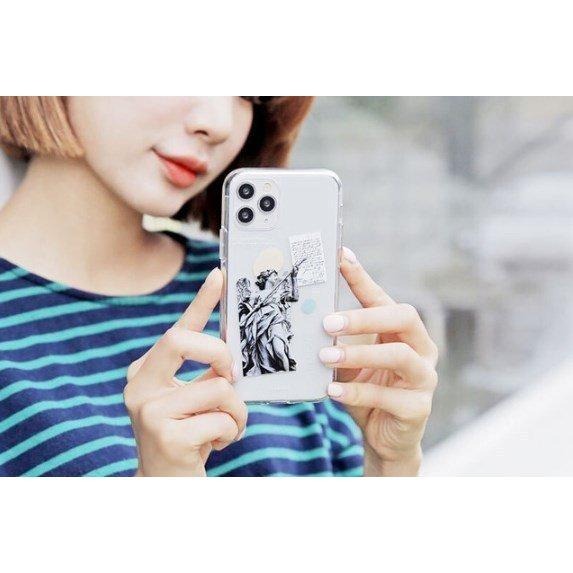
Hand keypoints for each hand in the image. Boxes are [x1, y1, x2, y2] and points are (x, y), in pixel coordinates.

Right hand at [124, 268, 247, 476]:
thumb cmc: (187, 434)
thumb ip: (207, 372)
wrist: (166, 483)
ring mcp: (149, 411)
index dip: (200, 300)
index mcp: (146, 371)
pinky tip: (215, 444)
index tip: (219, 274)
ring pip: (218, 388)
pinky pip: (222, 418)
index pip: (177, 329)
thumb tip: (235, 350)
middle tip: (231, 375)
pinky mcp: (166, 436)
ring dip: (236, 411)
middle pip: (183, 340)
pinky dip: (231, 432)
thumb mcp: (193, 397)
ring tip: (226, 427)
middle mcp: (139, 385)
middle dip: (219, 354)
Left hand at [319, 247, 437, 475]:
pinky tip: (332, 391)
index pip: (383, 297)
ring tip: (326, 356)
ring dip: (360, 354)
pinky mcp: (418, 408)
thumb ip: (339, 340)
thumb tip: (310, 313)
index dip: (361, 277)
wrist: (383, 437)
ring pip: (399, 355)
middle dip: (364, 316)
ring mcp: (423, 378)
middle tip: (328, 322)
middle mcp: (421, 348)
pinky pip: (388, 397)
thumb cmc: (367, 390)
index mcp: (404, 331)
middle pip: (403, 317)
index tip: (339, 257)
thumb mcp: (351, 361)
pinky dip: (357, 393)